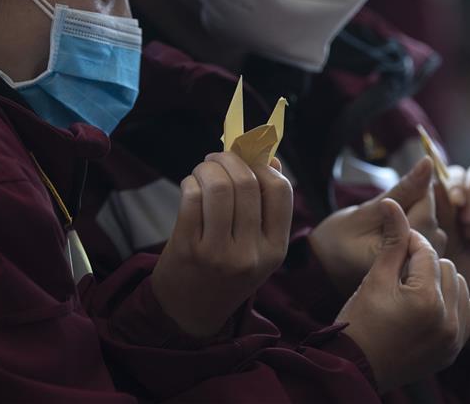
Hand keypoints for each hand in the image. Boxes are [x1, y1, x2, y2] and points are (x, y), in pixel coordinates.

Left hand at [151, 153, 292, 336]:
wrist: (189, 312)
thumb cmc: (225, 271)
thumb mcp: (256, 247)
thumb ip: (265, 206)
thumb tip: (270, 156)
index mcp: (275, 250)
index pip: (281, 191)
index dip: (264, 165)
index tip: (248, 157)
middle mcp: (251, 253)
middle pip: (247, 183)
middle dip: (229, 159)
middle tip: (217, 158)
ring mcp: (218, 253)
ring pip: (218, 187)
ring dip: (207, 168)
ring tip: (202, 170)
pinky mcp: (188, 249)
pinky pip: (192, 198)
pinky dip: (190, 183)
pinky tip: (190, 187)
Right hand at [309, 157, 446, 295]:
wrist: (323, 268)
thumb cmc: (336, 241)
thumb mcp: (365, 212)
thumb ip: (402, 190)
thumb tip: (428, 162)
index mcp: (402, 254)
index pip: (427, 206)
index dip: (411, 190)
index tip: (389, 195)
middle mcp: (417, 266)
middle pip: (431, 218)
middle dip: (411, 206)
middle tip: (380, 212)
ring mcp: (420, 272)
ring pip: (431, 228)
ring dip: (411, 218)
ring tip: (382, 226)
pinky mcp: (418, 271)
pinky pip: (427, 240)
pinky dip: (412, 230)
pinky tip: (389, 236)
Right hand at [337, 199, 469, 392]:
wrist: (356, 366)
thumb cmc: (359, 321)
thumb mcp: (374, 278)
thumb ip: (391, 240)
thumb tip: (393, 204)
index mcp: (426, 299)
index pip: (427, 252)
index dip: (409, 242)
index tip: (394, 245)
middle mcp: (447, 320)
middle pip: (447, 267)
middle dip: (425, 264)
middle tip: (400, 271)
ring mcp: (453, 338)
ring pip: (460, 286)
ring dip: (440, 282)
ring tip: (413, 287)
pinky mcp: (454, 349)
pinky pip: (467, 311)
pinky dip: (452, 303)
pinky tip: (428, 305)